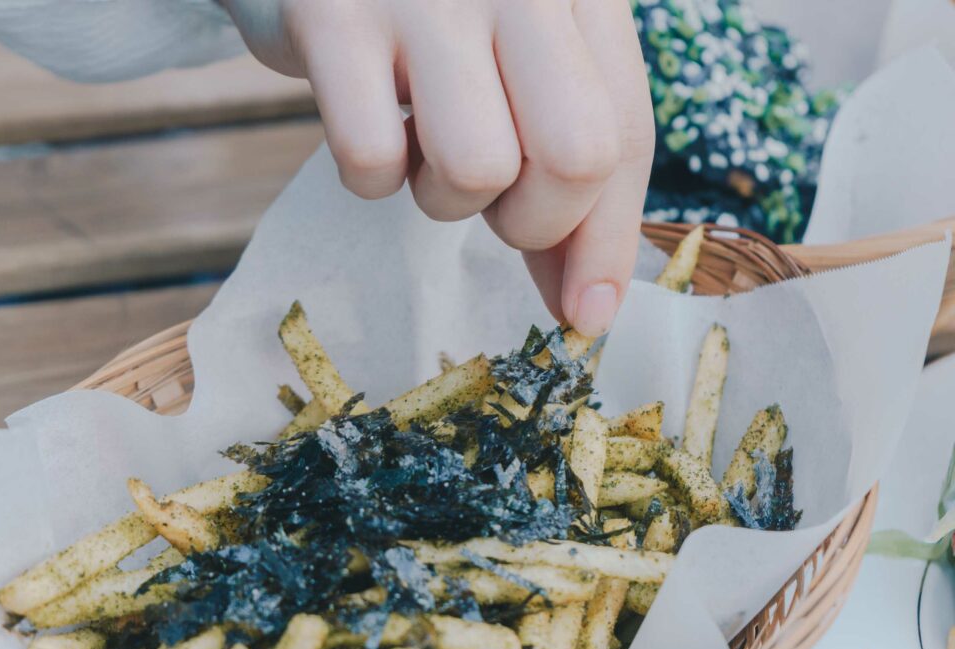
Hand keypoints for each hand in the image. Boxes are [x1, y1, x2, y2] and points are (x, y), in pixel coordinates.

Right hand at [222, 0, 653, 335]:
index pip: (623, 134)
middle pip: (576, 156)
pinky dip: (370, 176)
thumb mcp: (517, 72)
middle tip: (494, 205)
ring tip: (420, 143)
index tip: (587, 312)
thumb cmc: (429, 24)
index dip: (608, 238)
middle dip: (536, 222)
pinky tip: (366, 120)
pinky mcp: (333, 18)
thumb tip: (586, 308)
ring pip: (475, 168)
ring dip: (444, 196)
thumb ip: (560, 175)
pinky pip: (373, 159)